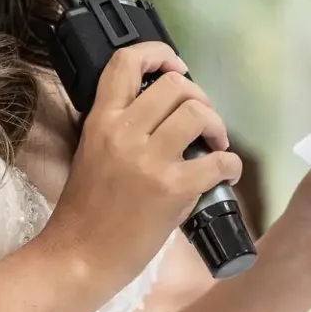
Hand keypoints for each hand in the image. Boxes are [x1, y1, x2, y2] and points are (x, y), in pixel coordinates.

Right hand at [46, 43, 241, 293]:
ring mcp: (150, 160)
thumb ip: (117, 127)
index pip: (126, 62)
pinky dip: (231, 165)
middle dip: (199, 98)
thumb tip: (157, 113)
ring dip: (217, 126)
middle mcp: (124, 133)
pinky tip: (225, 175)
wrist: (79, 257)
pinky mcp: (174, 189)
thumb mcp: (90, 152)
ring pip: (199, 113)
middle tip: (201, 121)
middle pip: (176, 85)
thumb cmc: (84, 212)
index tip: (175, 67)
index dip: (159, 54)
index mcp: (100, 121)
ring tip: (214, 145)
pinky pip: (220, 161)